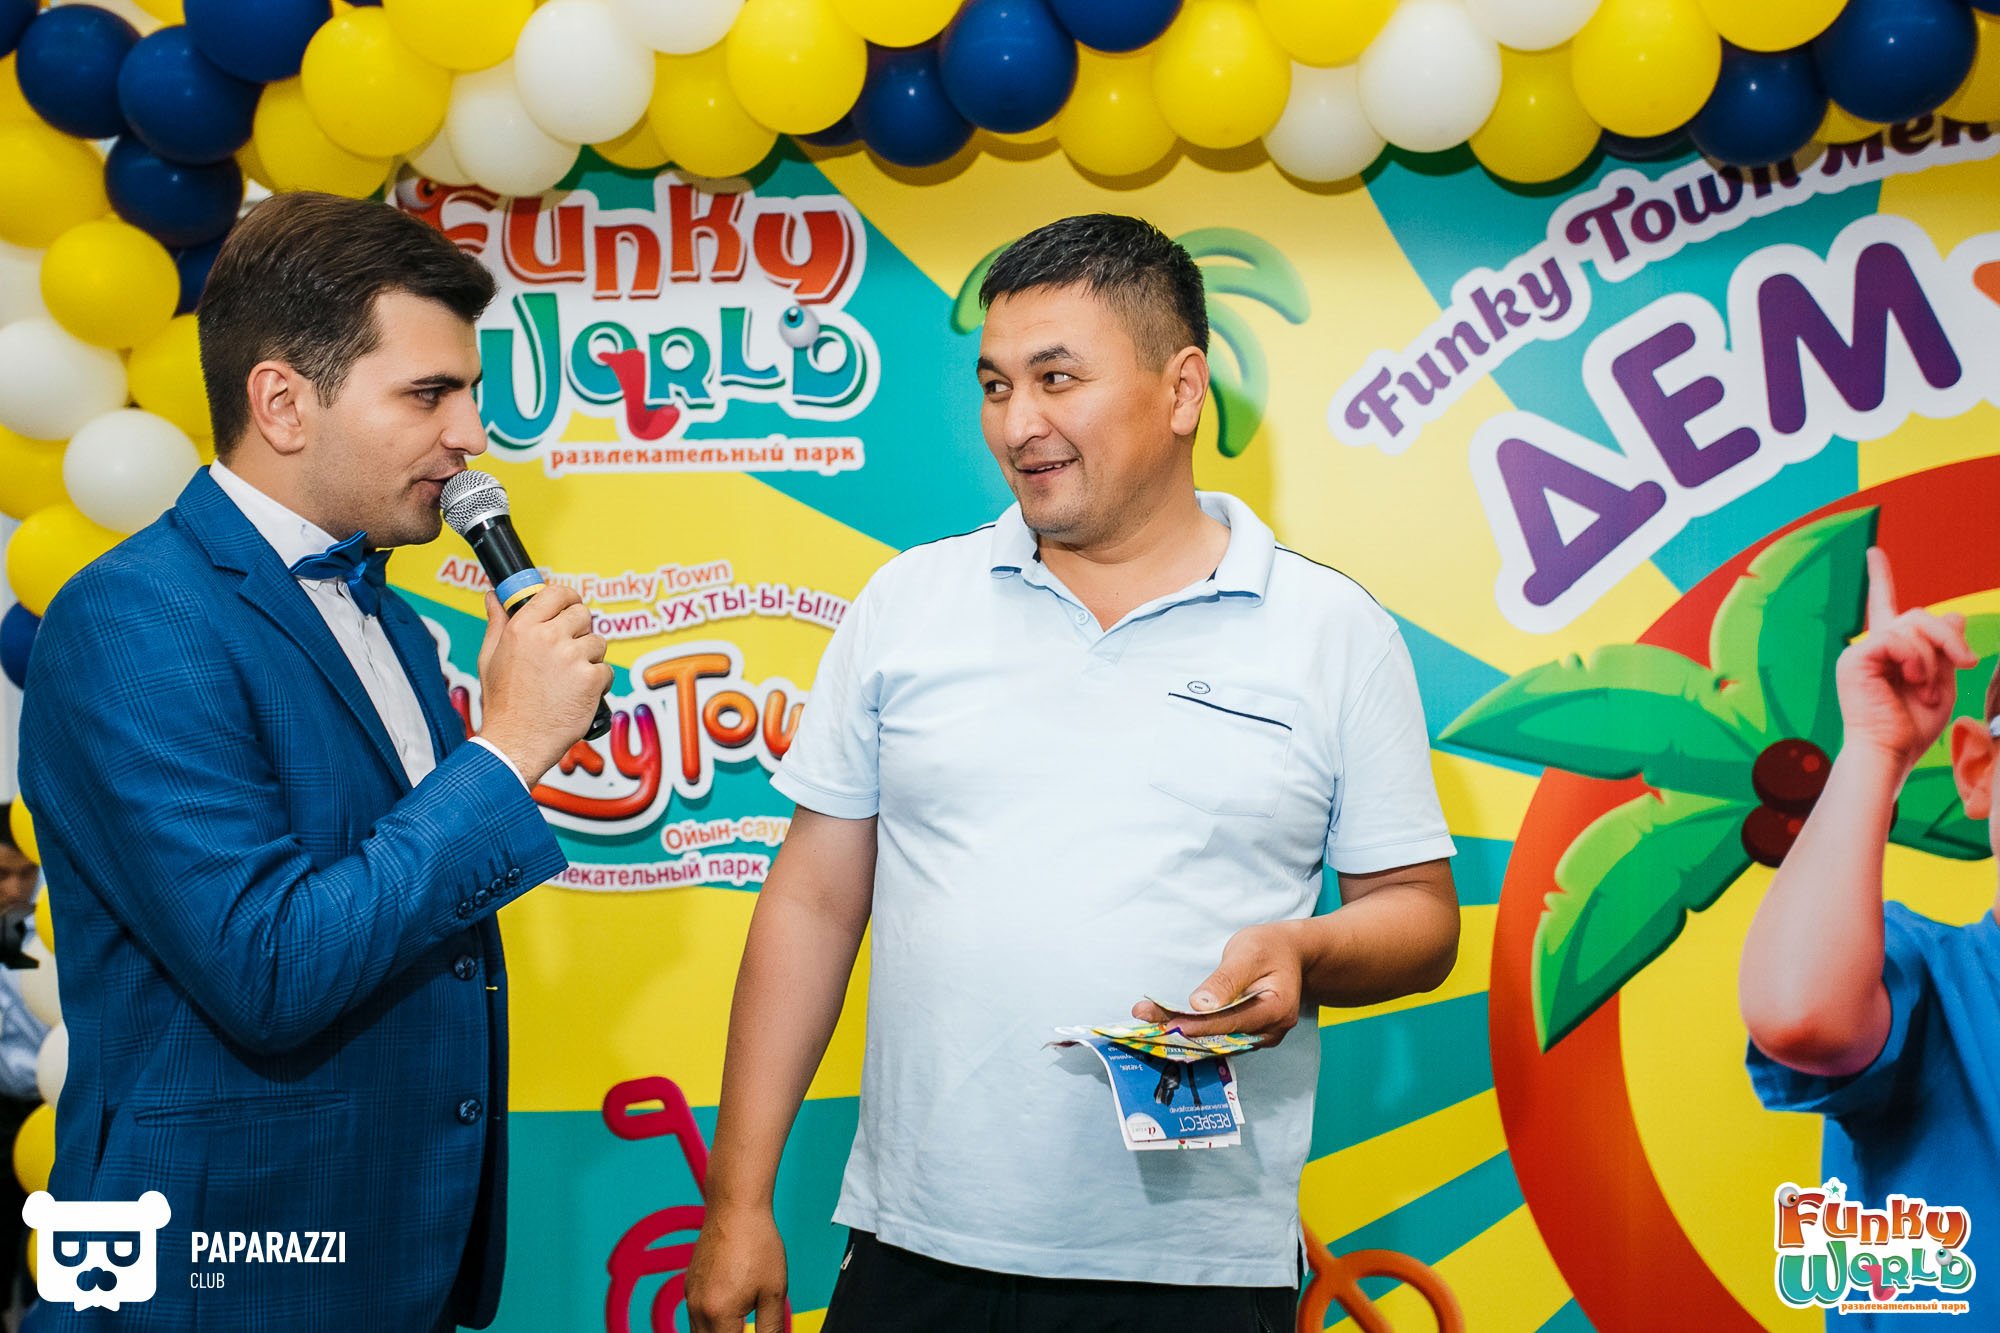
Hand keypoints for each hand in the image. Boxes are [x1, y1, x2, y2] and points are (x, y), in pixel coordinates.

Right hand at [474, 585, 610, 779]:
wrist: (516, 742)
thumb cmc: (503, 704)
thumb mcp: (489, 658)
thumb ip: (497, 623)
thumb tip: (494, 598)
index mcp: (522, 628)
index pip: (557, 593)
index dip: (568, 599)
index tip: (569, 608)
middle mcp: (548, 637)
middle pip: (583, 615)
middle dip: (580, 632)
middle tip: (568, 654)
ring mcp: (572, 657)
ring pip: (598, 643)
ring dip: (590, 659)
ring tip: (569, 680)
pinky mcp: (591, 679)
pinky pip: (607, 670)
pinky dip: (598, 683)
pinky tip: (579, 695)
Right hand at [686, 1202, 788, 1332]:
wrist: (735, 1208)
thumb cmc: (757, 1244)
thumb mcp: (774, 1292)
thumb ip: (772, 1327)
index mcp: (719, 1314)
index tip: (759, 1331)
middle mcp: (697, 1308)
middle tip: (748, 1327)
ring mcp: (690, 1296)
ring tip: (740, 1324)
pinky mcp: (689, 1284)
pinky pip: (694, 1315)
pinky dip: (710, 1322)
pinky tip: (729, 1311)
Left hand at [1131, 920, 1306, 1048]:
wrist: (1290, 953)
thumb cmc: (1270, 948)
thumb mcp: (1248, 953)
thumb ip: (1225, 980)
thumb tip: (1200, 1005)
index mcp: (1276, 1010)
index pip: (1230, 1023)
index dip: (1196, 1026)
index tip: (1166, 1025)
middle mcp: (1270, 1032)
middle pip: (1220, 1037)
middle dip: (1180, 1030)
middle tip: (1142, 1018)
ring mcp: (1260, 1037)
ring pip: (1216, 1040)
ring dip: (1181, 1032)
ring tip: (1146, 1020)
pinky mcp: (1248, 1035)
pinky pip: (1218, 1037)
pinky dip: (1193, 1030)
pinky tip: (1165, 1023)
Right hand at [1835, 548, 1976, 773]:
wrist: (1890, 752)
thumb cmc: (1913, 727)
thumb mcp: (1942, 682)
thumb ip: (1946, 650)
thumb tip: (1955, 615)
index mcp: (1888, 652)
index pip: (1885, 607)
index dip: (1879, 578)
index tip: (1872, 553)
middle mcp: (1871, 646)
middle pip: (1919, 615)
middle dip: (1948, 637)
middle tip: (1966, 662)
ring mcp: (1860, 651)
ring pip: (1912, 626)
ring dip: (1933, 657)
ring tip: (1928, 688)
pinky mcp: (1855, 658)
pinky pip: (1896, 639)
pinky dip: (1915, 659)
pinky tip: (1914, 681)